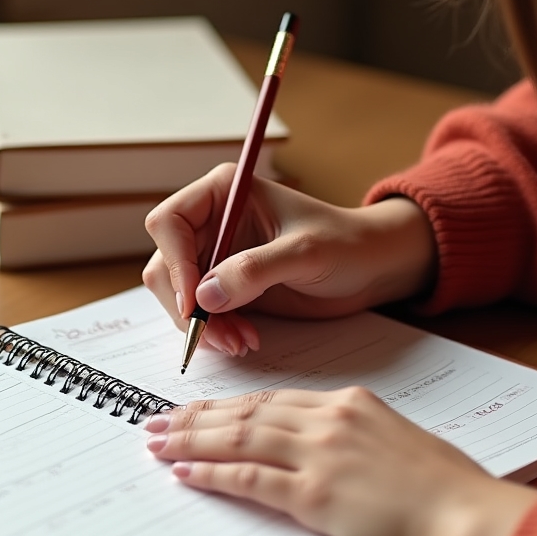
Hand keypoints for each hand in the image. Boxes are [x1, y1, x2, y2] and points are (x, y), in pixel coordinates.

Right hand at [142, 165, 436, 354]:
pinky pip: (200, 314)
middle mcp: (210, 223)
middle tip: (219, 336)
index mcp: (222, 193)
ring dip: (202, 326)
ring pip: (178, 296)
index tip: (193, 302)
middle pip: (165, 265)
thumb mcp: (305, 252)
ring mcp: (215, 257)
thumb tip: (204, 296)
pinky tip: (244, 339)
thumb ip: (255, 269)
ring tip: (240, 342)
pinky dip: (214, 333)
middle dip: (186, 306)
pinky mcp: (225, 288)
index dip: (174, 262)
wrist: (371, 268)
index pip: (169, 223)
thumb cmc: (346, 243)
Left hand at [145, 389, 536, 535]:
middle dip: (196, 417)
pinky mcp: (315, 495)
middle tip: (157, 421)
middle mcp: (329, 420)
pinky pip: (248, 479)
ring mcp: (320, 454)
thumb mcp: (400, 444)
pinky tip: (184, 474)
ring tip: (156, 442)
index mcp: (351, 403)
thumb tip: (329, 451)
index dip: (228, 406)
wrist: (473, 519)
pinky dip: (211, 474)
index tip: (198, 410)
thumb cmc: (450, 490)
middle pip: (246, 413)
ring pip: (238, 438)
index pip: (272, 400)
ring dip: (191, 440)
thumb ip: (358, 439)